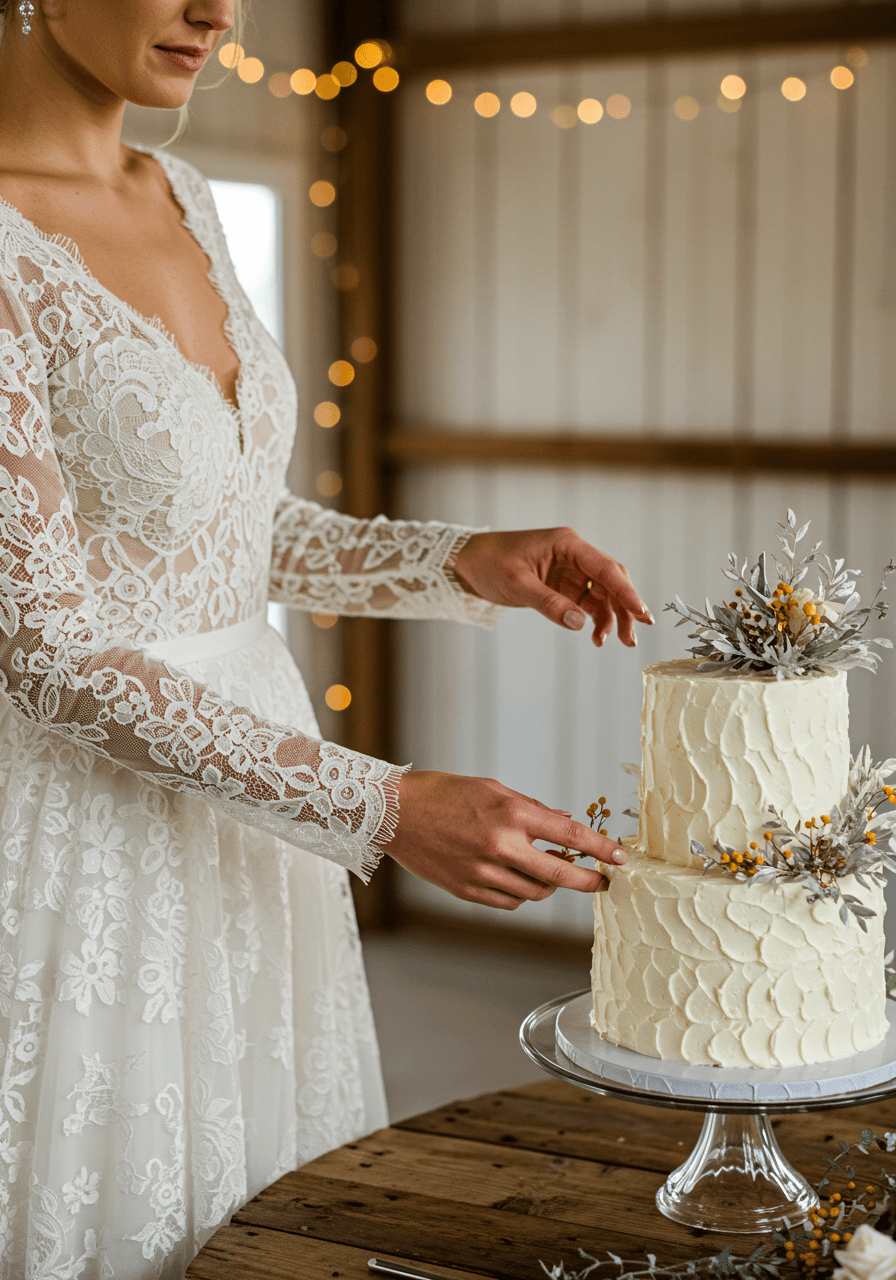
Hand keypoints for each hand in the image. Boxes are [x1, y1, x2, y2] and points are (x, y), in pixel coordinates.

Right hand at [385, 770, 627, 909]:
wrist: (396, 813)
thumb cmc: (445, 793)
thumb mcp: (493, 789)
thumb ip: (531, 810)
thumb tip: (565, 826)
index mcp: (510, 815)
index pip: (569, 837)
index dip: (601, 850)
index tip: (621, 858)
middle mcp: (500, 846)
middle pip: (560, 877)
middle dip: (588, 882)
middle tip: (602, 882)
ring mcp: (483, 873)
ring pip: (535, 893)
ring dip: (549, 885)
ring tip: (546, 870)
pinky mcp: (467, 891)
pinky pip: (509, 902)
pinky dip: (521, 893)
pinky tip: (517, 878)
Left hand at [453, 527, 653, 646]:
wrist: (469, 562)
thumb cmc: (489, 563)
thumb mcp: (516, 584)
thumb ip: (548, 603)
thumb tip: (580, 622)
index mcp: (567, 544)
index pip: (606, 569)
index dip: (627, 592)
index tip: (641, 614)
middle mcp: (574, 554)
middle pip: (611, 581)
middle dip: (624, 609)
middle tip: (631, 638)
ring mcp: (570, 569)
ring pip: (602, 594)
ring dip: (610, 617)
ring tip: (607, 642)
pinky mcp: (563, 584)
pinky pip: (587, 601)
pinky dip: (594, 618)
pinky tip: (595, 635)